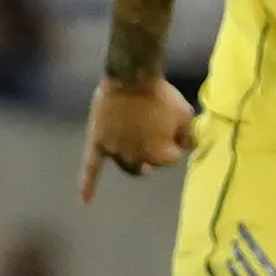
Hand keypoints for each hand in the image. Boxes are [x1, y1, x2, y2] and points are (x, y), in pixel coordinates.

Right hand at [78, 76, 195, 201]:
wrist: (131, 75)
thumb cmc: (162, 94)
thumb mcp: (185, 113)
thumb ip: (189, 135)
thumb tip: (190, 148)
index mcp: (159, 154)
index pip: (170, 160)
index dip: (174, 144)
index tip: (173, 127)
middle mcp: (136, 157)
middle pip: (148, 164)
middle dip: (155, 153)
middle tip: (155, 136)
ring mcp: (115, 150)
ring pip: (126, 165)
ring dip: (134, 163)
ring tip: (141, 162)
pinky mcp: (97, 141)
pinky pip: (91, 167)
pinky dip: (88, 184)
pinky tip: (85, 199)